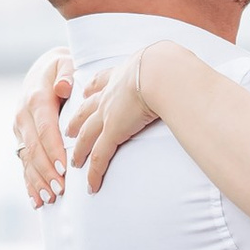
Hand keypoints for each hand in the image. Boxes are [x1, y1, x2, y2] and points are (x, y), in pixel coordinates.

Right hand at [14, 52, 75, 207]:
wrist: (40, 71)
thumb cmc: (59, 68)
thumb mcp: (64, 63)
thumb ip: (65, 73)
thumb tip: (64, 86)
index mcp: (36, 99)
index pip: (45, 129)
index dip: (54, 150)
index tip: (64, 168)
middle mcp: (23, 116)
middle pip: (35, 148)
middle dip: (47, 171)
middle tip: (60, 189)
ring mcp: (19, 130)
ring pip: (27, 159)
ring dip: (38, 181)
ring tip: (50, 199)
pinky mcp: (20, 139)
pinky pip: (24, 163)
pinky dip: (29, 182)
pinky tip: (36, 201)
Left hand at [64, 52, 162, 190]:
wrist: (159, 72)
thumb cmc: (167, 67)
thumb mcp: (162, 63)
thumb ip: (166, 71)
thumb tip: (181, 73)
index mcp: (121, 76)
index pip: (100, 82)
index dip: (91, 89)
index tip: (84, 93)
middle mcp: (110, 94)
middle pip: (86, 110)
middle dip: (76, 120)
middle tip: (68, 130)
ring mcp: (108, 114)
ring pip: (87, 135)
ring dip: (79, 150)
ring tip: (74, 161)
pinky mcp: (113, 132)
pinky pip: (99, 156)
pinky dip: (94, 172)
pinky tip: (91, 186)